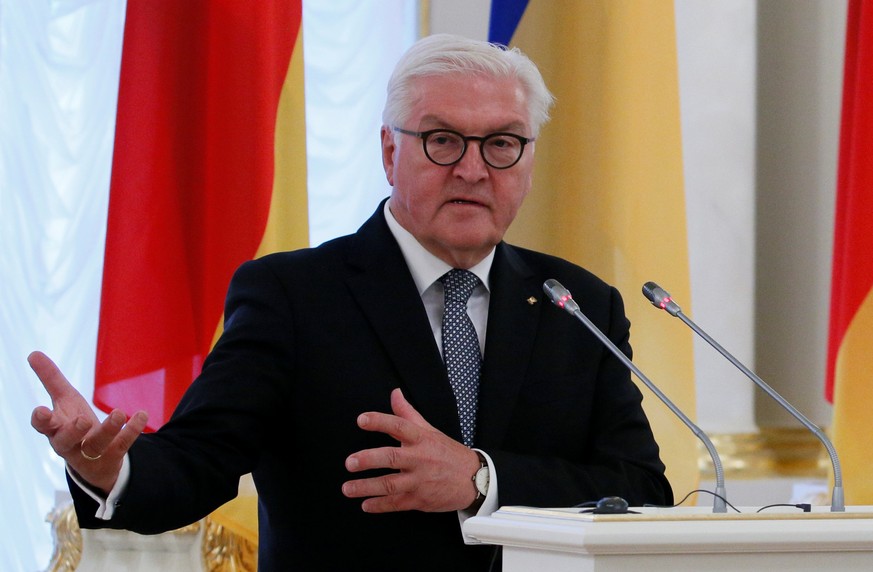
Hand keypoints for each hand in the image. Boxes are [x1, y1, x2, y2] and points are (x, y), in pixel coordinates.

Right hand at [28, 351, 147, 493]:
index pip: (42, 427)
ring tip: (117, 413)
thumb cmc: (73, 424)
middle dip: (73, 431)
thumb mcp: (65, 400)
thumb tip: (33, 353)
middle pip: (66, 441)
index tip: (41, 410)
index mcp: (55, 429)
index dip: (40, 420)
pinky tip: (141, 415)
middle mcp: (69, 444)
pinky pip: (122, 445)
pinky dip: (131, 430)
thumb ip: (51, 379)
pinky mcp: (111, 457)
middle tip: (83, 420)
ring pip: (97, 444)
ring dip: (108, 429)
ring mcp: (91, 453)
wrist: (94, 462)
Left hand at [342, 388, 480, 512]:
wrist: (474, 479)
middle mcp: (420, 459)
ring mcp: (420, 481)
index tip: (361, 420)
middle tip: (349, 462)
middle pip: (392, 458)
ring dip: (366, 487)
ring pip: (390, 484)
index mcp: (421, 439)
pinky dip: (380, 505)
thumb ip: (407, 413)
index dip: (380, 421)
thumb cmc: (447, 453)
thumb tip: (394, 393)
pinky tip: (365, 505)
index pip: (399, 426)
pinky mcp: (421, 499)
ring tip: (347, 488)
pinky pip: (397, 504)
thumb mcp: (429, 430)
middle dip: (369, 460)